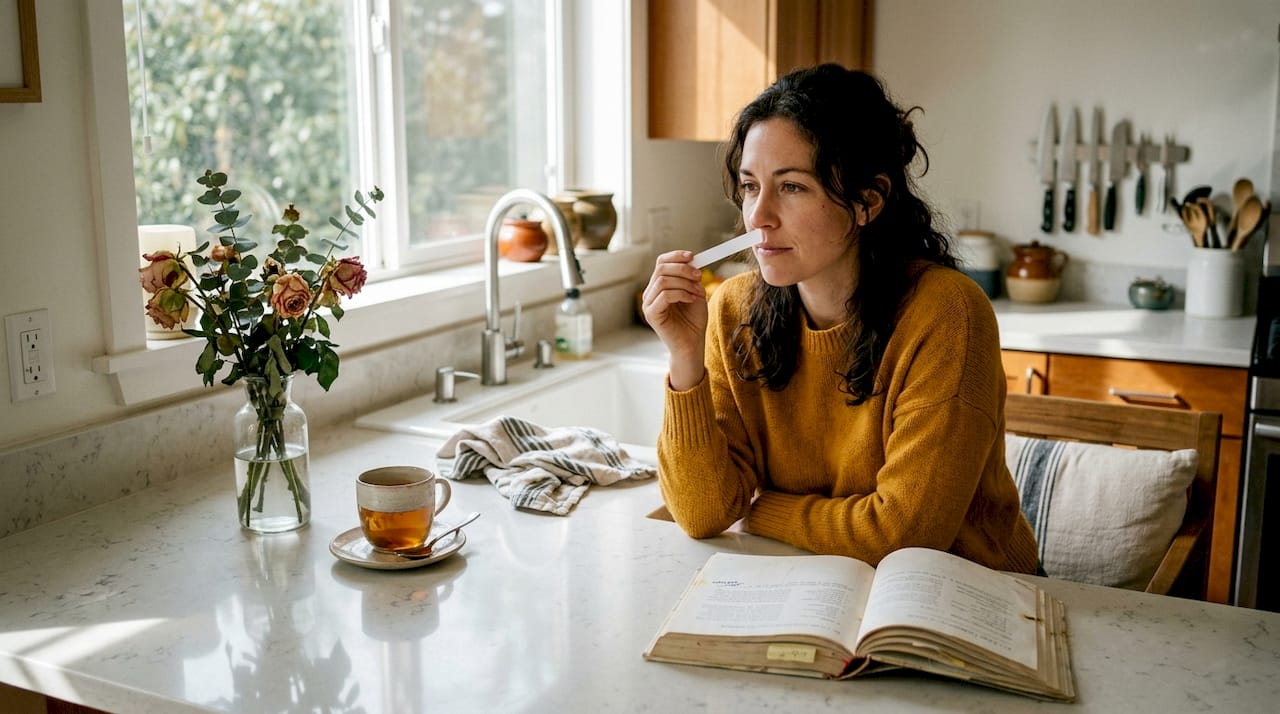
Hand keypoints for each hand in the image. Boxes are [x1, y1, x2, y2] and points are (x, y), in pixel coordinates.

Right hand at [642, 250, 707, 389]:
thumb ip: (691, 279)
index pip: (661, 262)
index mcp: (659, 286)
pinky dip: (681, 294)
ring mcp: (648, 304)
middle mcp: (650, 293)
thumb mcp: (696, 293)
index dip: (676, 256)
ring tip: (697, 292)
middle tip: (699, 276)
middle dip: (683, 269)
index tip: (693, 256)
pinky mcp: (651, 314)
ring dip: (685, 283)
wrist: (692, 344)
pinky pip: (665, 295)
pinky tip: (691, 299)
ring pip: (663, 281)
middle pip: (661, 268)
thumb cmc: (693, 321)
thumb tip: (692, 262)